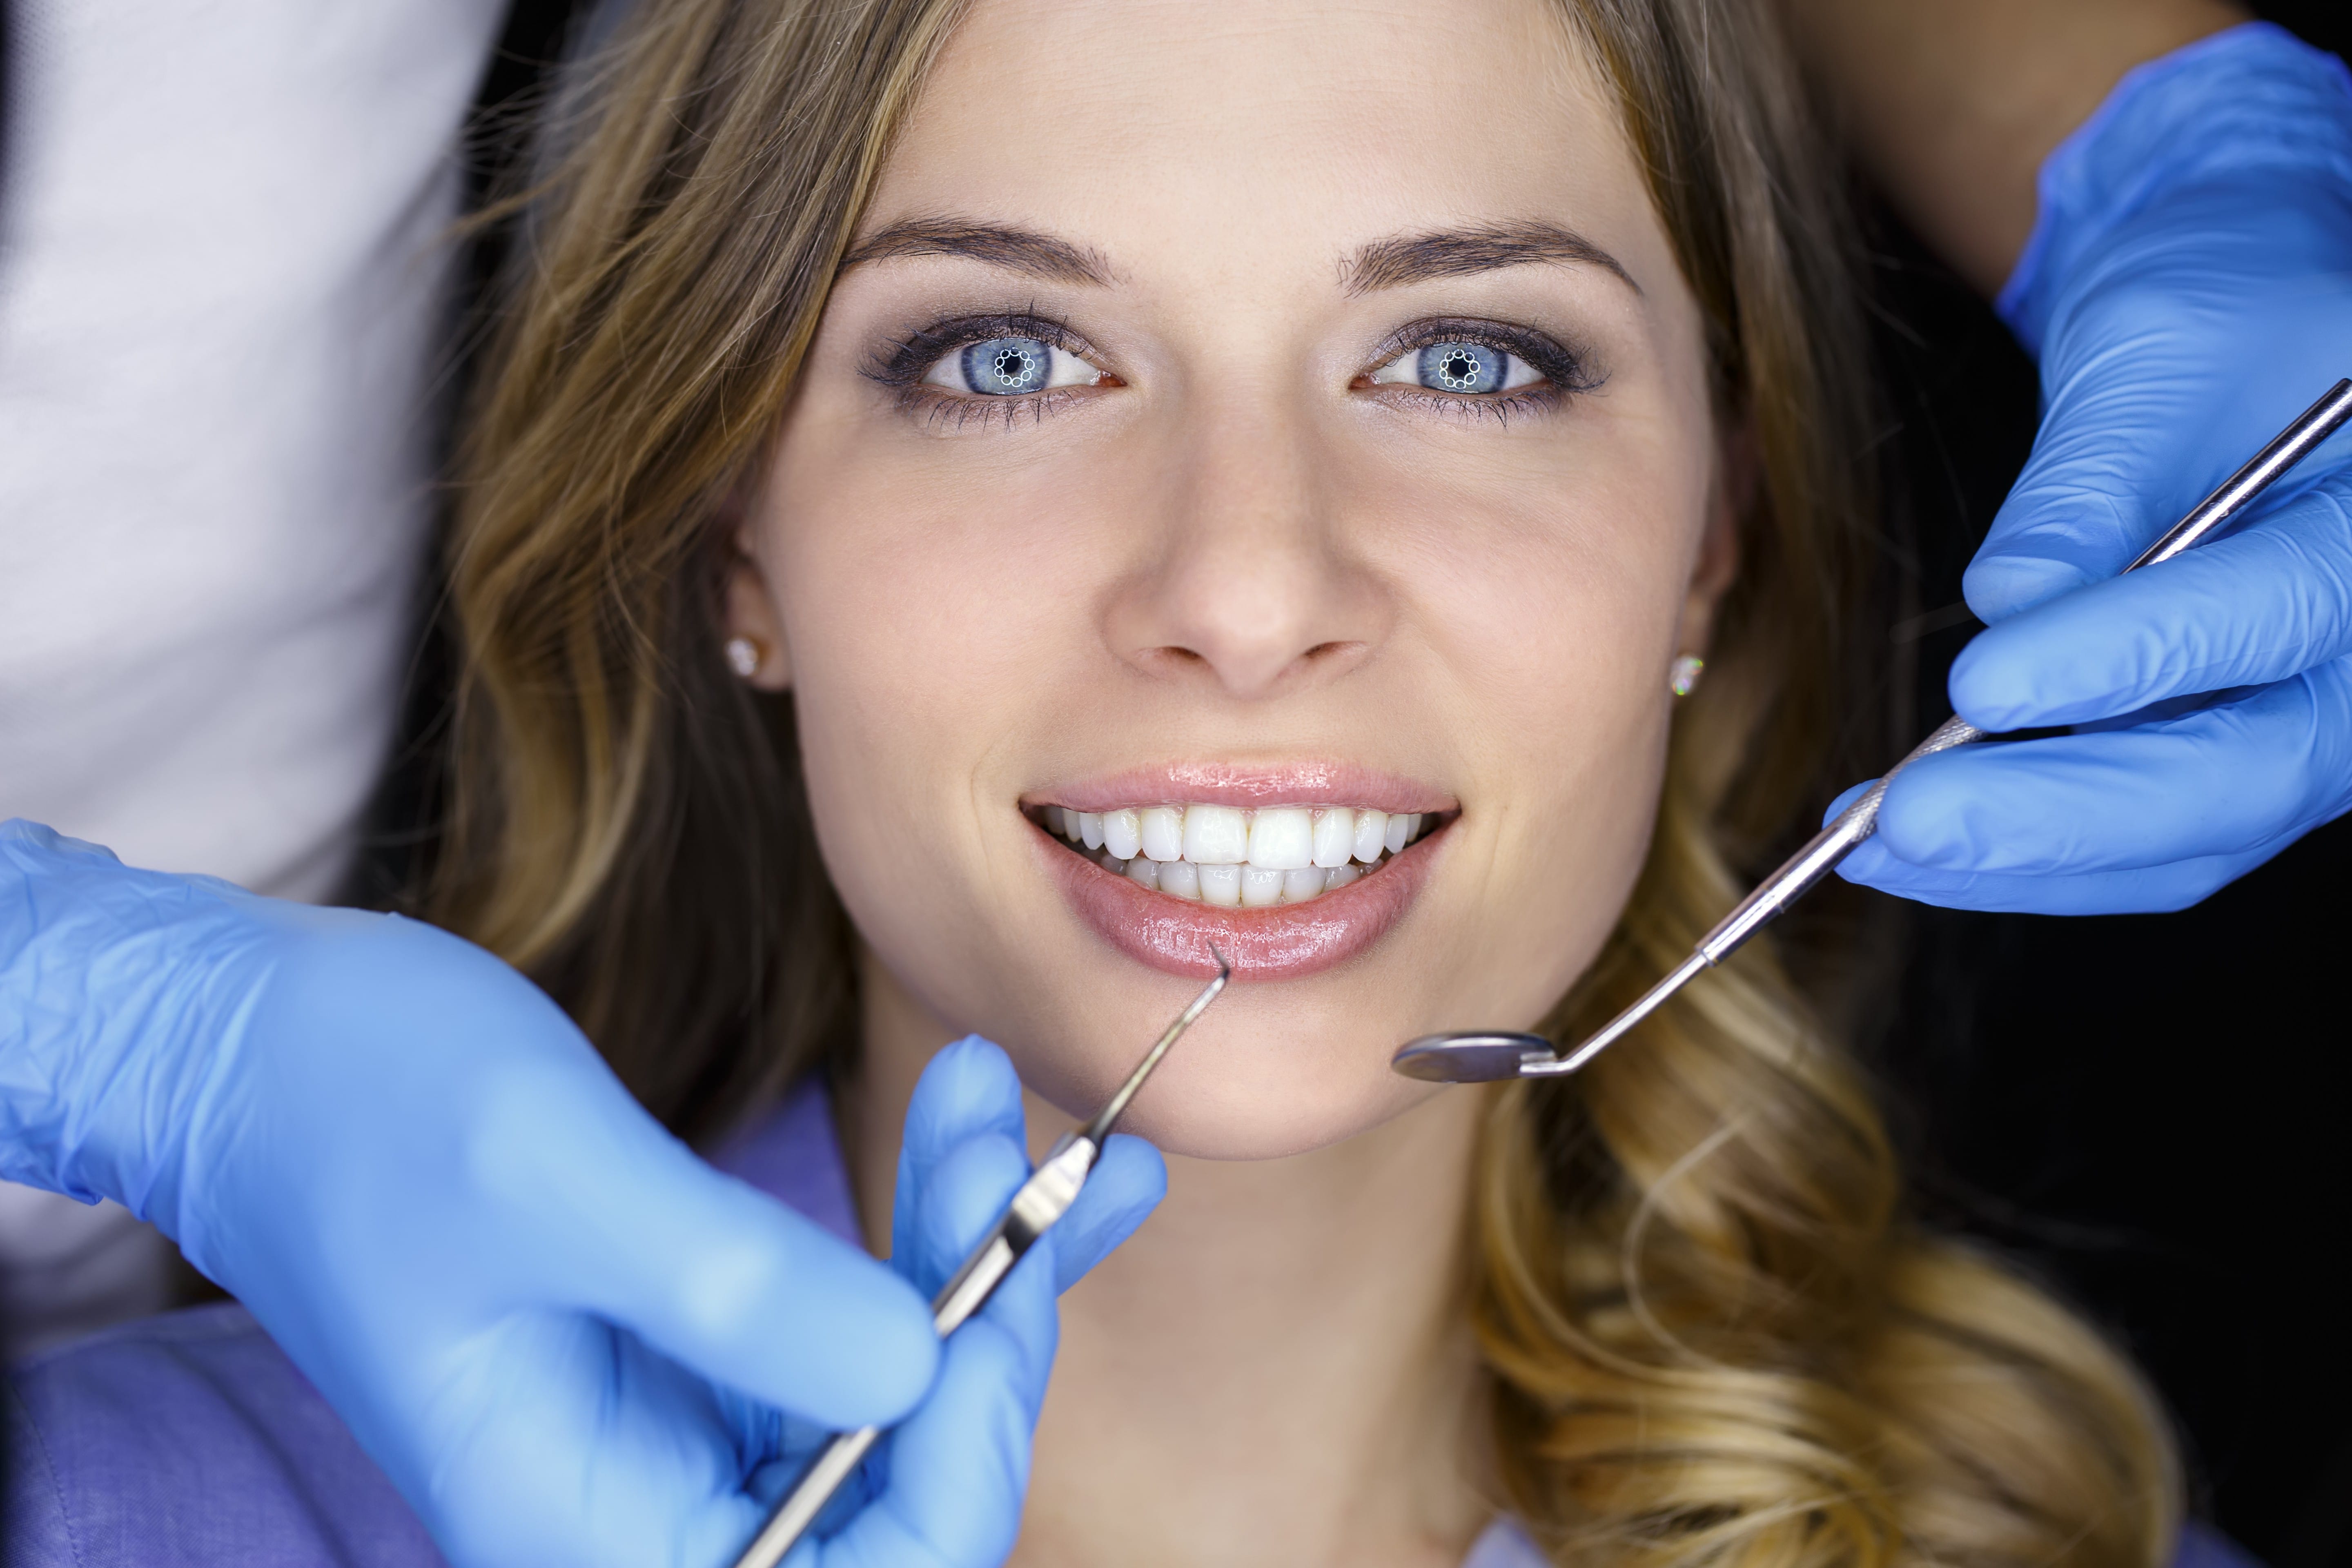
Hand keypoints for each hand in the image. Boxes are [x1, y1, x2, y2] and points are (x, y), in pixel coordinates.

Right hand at [0, 822, 1158, 1566]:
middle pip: (902, 1485)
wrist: (261, 1043)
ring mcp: (681, 1433)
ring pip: (898, 1396)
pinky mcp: (703, 1347)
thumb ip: (728, 1295)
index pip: (860, 1566)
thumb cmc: (359, 1102)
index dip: (961, 1438)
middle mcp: (645, 1512)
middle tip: (1022, 1145)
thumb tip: (914, 1369)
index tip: (1004, 1266)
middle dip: (986, 1318)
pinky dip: (945, 1237)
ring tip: (1007, 1109)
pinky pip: (859, 1325)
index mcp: (584, 1531)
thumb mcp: (549, 1179)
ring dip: (980, 1255)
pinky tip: (1011, 1153)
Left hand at [1836, 24, 2351, 913]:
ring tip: (1872, 845)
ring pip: (2192, 837)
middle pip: (2242, 773)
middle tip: (1906, 823)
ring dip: (2026, 858)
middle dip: (2063, 812)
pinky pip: (2158, 842)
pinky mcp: (2248, 757)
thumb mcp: (2158, 348)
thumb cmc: (2220, 308)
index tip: (1981, 684)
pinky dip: (2036, 857)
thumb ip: (2093, 482)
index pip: (2276, 614)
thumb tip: (2009, 603)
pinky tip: (1910, 847)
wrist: (2246, 331)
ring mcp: (2322, 719)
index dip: (2127, 662)